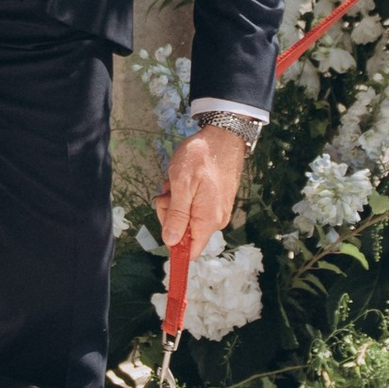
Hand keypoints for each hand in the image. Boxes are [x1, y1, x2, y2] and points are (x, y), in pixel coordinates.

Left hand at [154, 125, 247, 254]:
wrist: (223, 136)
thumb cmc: (202, 156)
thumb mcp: (182, 184)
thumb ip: (177, 216)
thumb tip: (171, 242)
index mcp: (208, 220)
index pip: (191, 251)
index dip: (174, 244)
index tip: (165, 224)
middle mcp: (216, 220)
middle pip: (184, 233)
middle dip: (170, 214)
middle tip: (170, 192)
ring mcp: (217, 210)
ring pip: (186, 218)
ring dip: (175, 202)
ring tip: (178, 182)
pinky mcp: (215, 202)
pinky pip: (193, 207)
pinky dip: (184, 196)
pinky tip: (185, 181)